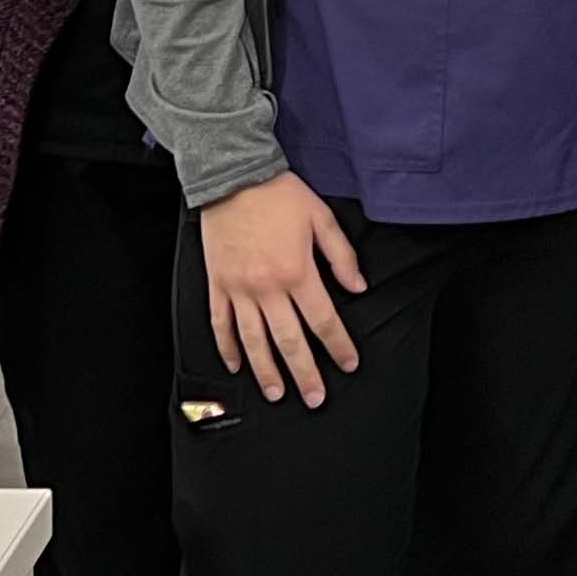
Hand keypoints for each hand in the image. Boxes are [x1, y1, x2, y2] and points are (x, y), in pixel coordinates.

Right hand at [198, 172, 366, 407]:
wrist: (233, 177)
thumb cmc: (281, 195)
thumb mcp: (321, 218)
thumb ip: (341, 256)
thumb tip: (358, 287)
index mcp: (297, 272)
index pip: (323, 320)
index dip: (338, 345)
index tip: (349, 365)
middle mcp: (267, 288)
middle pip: (288, 341)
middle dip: (305, 373)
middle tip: (315, 398)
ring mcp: (238, 289)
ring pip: (253, 340)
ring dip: (266, 371)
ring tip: (278, 393)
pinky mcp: (217, 285)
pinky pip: (221, 324)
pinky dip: (228, 348)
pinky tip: (236, 366)